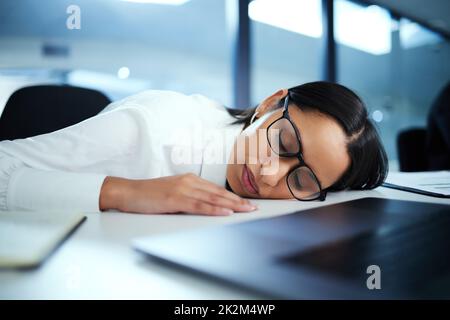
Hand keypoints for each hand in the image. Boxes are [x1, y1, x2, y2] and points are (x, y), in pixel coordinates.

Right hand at [99, 173, 256, 215]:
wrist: (128, 192)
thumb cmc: (149, 194)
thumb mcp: (173, 192)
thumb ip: (189, 196)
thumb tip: (205, 205)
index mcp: (189, 179)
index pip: (216, 189)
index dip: (233, 197)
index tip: (246, 203)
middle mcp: (189, 181)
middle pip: (218, 193)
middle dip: (238, 201)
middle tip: (254, 208)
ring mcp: (182, 189)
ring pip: (212, 199)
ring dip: (231, 205)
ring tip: (246, 211)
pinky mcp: (175, 199)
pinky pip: (199, 206)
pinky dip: (214, 210)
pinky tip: (225, 213)